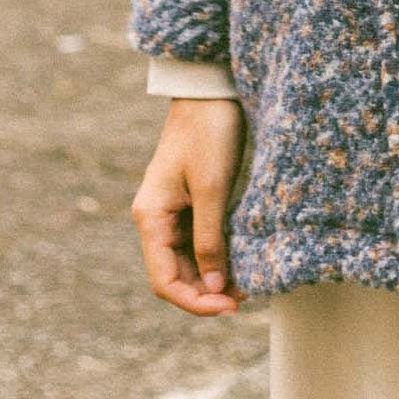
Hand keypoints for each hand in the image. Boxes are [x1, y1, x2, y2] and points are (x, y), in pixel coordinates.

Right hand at [131, 98, 246, 315]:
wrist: (209, 92)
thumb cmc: (208, 133)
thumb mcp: (212, 188)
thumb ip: (210, 239)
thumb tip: (213, 287)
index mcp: (151, 218)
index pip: (165, 281)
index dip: (195, 302)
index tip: (229, 307)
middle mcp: (156, 220)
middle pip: (176, 276)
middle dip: (207, 293)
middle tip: (246, 298)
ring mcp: (171, 214)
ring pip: (188, 263)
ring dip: (213, 279)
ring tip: (246, 285)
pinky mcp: (189, 205)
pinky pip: (198, 244)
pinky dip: (217, 258)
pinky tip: (240, 263)